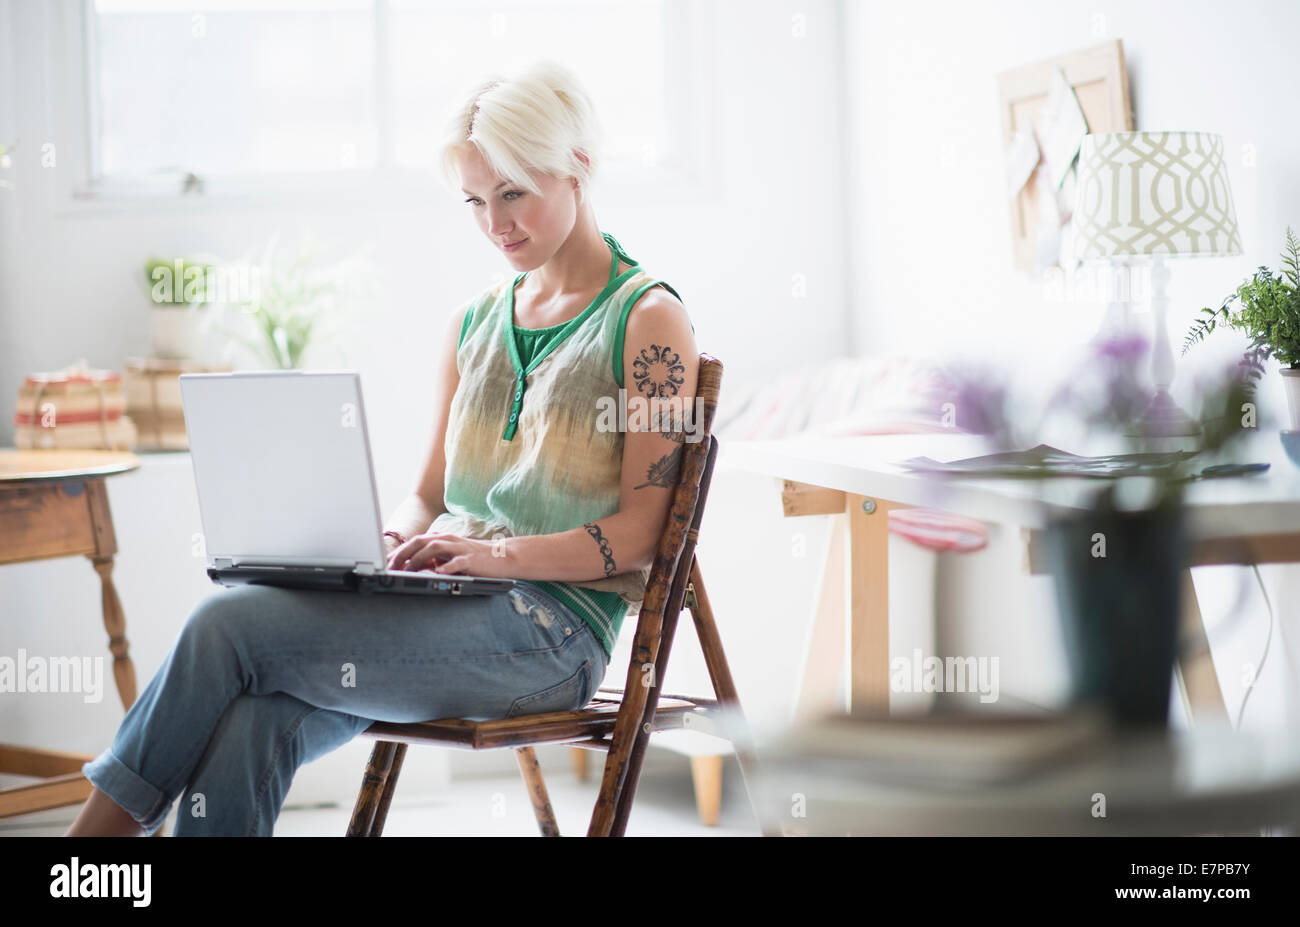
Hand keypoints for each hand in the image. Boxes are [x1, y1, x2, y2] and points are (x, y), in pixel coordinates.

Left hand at [386, 531, 506, 576]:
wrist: (503, 557)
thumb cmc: (474, 559)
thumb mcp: (450, 558)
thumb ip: (433, 560)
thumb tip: (412, 569)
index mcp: (442, 538)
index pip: (415, 542)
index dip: (399, 551)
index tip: (386, 563)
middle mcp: (449, 540)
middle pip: (421, 541)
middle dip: (403, 553)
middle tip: (391, 566)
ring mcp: (460, 548)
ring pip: (434, 548)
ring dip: (419, 559)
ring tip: (408, 570)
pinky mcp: (471, 558)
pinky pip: (456, 562)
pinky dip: (445, 567)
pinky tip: (437, 573)